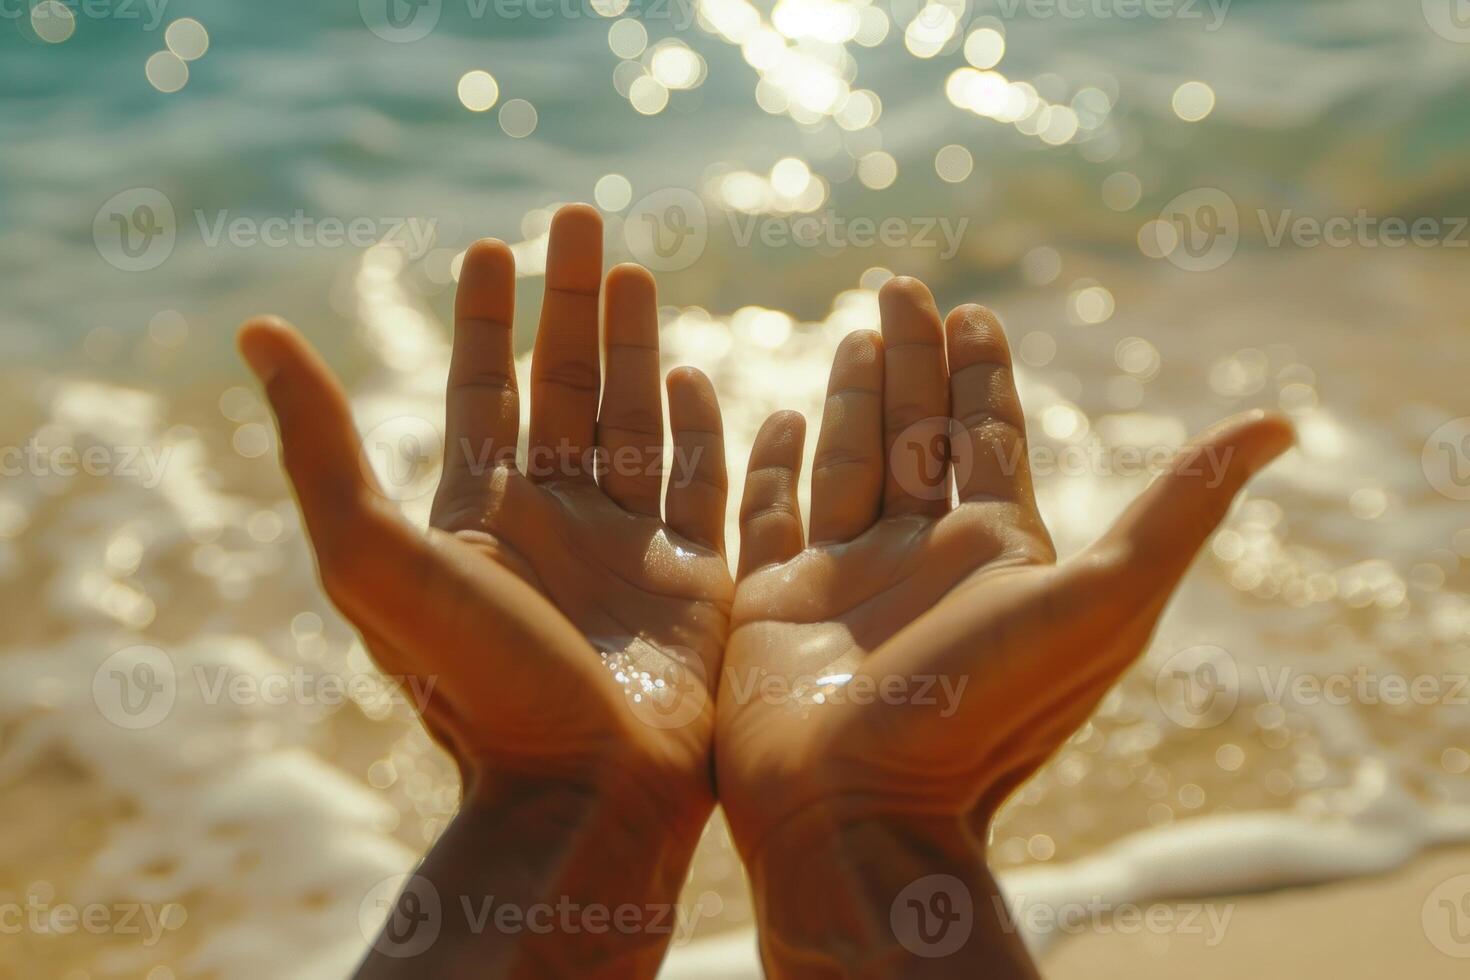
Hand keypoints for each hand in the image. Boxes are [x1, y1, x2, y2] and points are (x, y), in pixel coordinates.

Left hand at [240, 204, 730, 974]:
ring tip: (632, 268)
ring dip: (631, 341)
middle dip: (568, 299)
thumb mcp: (374, 557)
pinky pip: (700, 483)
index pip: (481, 389)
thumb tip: (255, 330)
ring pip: (632, 418)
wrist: (583, 790)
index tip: (492, 246)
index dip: (484, 317)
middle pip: (563, 384)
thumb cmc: (477, 680)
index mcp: (477, 512)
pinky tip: (691, 373)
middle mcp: (551, 522)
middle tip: (580, 214)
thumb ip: (321, 446)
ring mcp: (625, 548)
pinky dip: (699, 427)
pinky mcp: (694, 580)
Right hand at [716, 277, 1291, 974]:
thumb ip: (1177, 510)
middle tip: (898, 287)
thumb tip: (1279, 424)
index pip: (990, 434)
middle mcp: (924, 556)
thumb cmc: (983, 711)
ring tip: (850, 334)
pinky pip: (774, 511)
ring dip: (850, 397)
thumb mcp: (1103, 602)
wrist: (863, 810)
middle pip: (919, 430)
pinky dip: (775, 464)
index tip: (973, 311)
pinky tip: (776, 419)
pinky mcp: (776, 600)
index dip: (983, 370)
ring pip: (851, 460)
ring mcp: (848, 578)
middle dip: (912, 358)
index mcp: (997, 549)